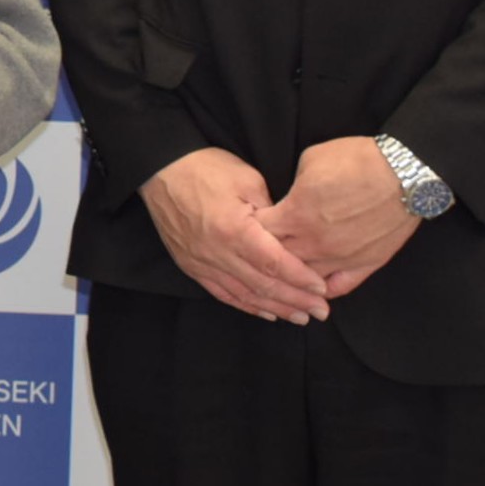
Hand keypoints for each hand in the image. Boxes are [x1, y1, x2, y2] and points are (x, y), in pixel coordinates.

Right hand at [139, 147, 330, 322]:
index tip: (323, 288)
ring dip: (275, 308)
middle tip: (321, 311)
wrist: (161, 169)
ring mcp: (202, 263)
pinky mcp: (191, 265)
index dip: (300, 279)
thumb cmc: (205, 168)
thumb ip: (272, 212)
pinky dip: (247, 305)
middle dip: (295, 300)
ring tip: (300, 317)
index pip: (274, 263)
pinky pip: (222, 293)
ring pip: (244, 295)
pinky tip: (266, 312)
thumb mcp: (247, 179)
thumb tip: (290, 235)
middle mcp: (217, 253)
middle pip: (263, 285)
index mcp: (233, 230)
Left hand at [256, 136, 420, 298]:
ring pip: (304, 279)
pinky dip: (322, 291)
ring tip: (282, 275)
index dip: (249, 229)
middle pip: (277, 260)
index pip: (258, 232)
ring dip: (292, 277)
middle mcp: (315, 242)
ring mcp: (341, 258)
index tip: (246, 227)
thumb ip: (293, 186)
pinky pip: (338, 288)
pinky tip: (313, 290)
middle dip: (265, 256)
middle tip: (259, 254)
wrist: (403, 173)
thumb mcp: (310, 161)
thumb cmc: (357, 160)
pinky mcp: (366, 265)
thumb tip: (288, 198)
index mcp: (296, 213)